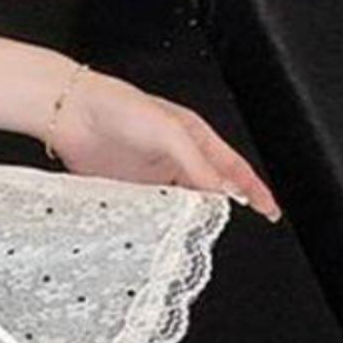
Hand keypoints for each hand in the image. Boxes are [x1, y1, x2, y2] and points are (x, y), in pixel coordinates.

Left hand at [42, 64, 282, 222]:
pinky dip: (158, 223)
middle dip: (221, 210)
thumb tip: (220, 192)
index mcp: (195, 138)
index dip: (255, 190)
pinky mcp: (128, 190)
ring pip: (180, 205)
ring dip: (187, 220)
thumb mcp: (169, 132)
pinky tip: (161, 233)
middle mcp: (176, 158)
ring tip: (193, 235)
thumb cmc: (120, 108)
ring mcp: (152, 176)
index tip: (270, 211)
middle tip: (224, 229)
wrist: (72, 115)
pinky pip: (151, 212)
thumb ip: (197, 163)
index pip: (234, 169)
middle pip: (208, 191)